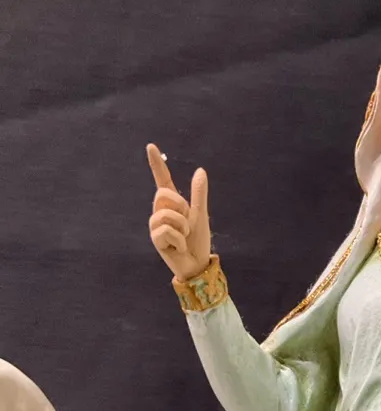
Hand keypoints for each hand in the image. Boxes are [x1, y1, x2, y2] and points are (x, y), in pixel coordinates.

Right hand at [146, 143, 211, 282]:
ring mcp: (156, 226)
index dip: (157, 164)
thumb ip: (199, 194)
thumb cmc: (198, 241)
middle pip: (163, 194)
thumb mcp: (201, 214)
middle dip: (180, 207)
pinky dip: (179, 240)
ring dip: (182, 226)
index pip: (163, 180)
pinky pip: (166, 231)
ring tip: (184, 237)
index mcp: (173, 204)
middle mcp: (161, 212)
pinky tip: (179, 247)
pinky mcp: (156, 239)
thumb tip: (200, 170)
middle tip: (187, 223)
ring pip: (165, 214)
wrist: (198, 263)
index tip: (150, 146)